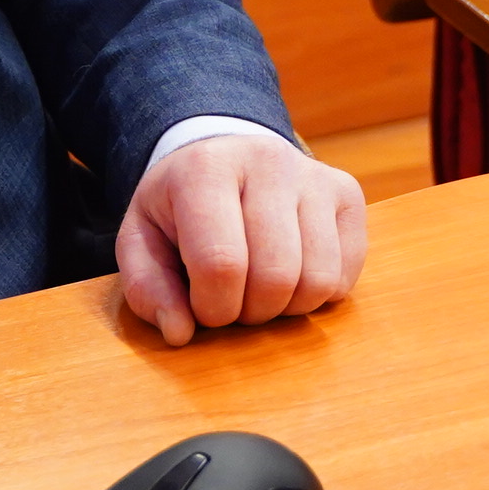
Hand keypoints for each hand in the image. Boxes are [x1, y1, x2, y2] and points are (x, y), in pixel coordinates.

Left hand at [115, 136, 366, 347]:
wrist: (224, 157)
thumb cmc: (180, 207)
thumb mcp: (141, 241)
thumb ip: (147, 289)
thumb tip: (179, 332)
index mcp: (206, 169)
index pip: (221, 263)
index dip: (212, 307)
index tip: (200, 307)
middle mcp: (268, 162)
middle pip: (276, 276)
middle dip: (251, 312)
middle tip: (232, 301)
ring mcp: (314, 175)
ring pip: (318, 280)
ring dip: (286, 307)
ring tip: (260, 289)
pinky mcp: (347, 193)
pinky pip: (346, 274)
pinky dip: (318, 294)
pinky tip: (291, 273)